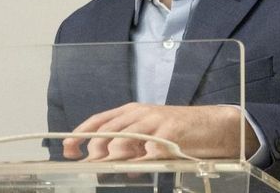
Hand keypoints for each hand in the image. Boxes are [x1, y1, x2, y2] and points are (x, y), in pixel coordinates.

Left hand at [62, 103, 256, 160]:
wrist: (211, 124)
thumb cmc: (177, 132)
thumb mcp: (148, 135)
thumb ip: (129, 147)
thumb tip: (109, 165)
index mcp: (131, 112)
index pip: (99, 120)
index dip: (80, 133)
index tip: (68, 149)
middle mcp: (140, 113)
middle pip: (108, 130)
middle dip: (95, 149)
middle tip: (91, 166)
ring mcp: (156, 120)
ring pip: (125, 136)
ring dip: (115, 155)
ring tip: (111, 168)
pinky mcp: (172, 130)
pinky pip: (151, 146)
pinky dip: (142, 158)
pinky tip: (139, 167)